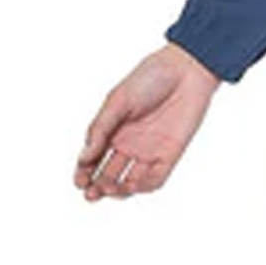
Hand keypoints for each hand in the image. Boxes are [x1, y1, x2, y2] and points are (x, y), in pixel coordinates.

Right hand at [74, 43, 220, 201]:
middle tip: (90, 193)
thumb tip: (84, 157)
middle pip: (110, 175)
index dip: (84, 173)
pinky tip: (131, 186)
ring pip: (131, 181)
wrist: (186, 70)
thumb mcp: (117, 101)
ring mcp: (150, 150)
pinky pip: (156, 178)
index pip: (94, 159)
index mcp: (113, 131)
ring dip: (118, 191)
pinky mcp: (170, 154)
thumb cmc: (151, 78)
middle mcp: (130, 144)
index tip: (79, 181)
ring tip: (108, 190)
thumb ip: (100, 128)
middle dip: (98, 187)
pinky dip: (143, 186)